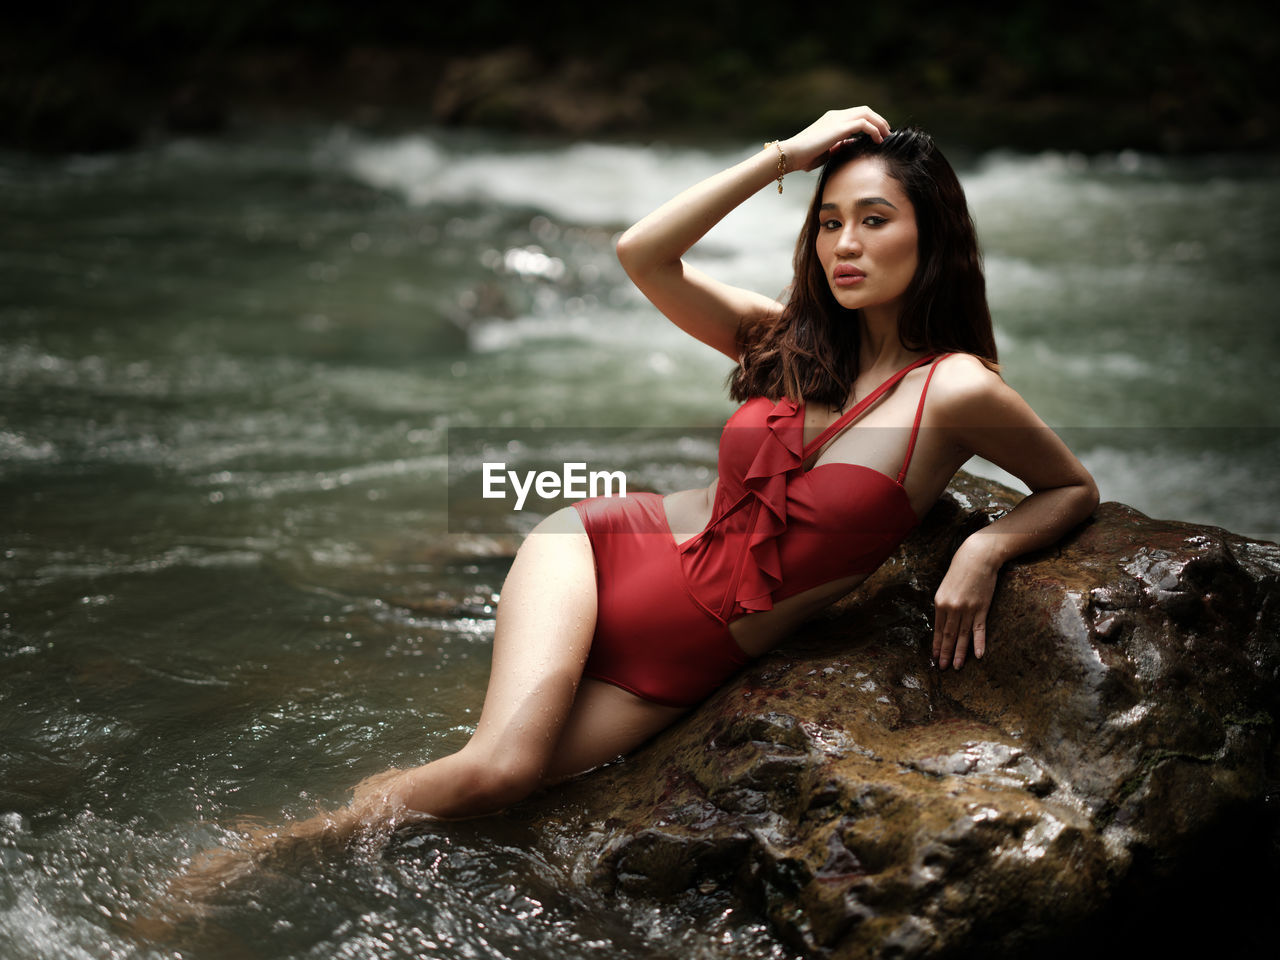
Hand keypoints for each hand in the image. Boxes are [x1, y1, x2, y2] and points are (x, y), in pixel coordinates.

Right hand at [780, 106, 891, 172]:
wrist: (791, 154)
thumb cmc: (804, 157)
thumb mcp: (827, 151)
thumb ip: (840, 145)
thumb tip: (852, 144)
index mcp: (832, 120)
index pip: (857, 114)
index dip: (870, 122)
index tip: (879, 134)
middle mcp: (836, 116)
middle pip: (865, 110)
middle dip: (879, 120)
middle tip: (887, 133)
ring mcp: (837, 119)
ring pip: (867, 113)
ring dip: (880, 124)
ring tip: (886, 136)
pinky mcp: (839, 127)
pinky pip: (864, 124)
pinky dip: (874, 130)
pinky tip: (878, 140)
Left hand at [932, 536, 1001, 669]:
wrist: (977, 558)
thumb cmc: (960, 571)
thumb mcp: (946, 588)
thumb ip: (944, 606)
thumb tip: (944, 624)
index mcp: (940, 603)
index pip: (938, 630)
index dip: (937, 645)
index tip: (935, 658)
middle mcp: (952, 608)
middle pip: (949, 636)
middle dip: (945, 653)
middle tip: (943, 668)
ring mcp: (967, 609)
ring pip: (962, 636)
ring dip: (960, 653)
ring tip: (957, 667)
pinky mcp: (982, 608)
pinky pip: (979, 629)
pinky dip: (978, 643)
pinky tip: (977, 655)